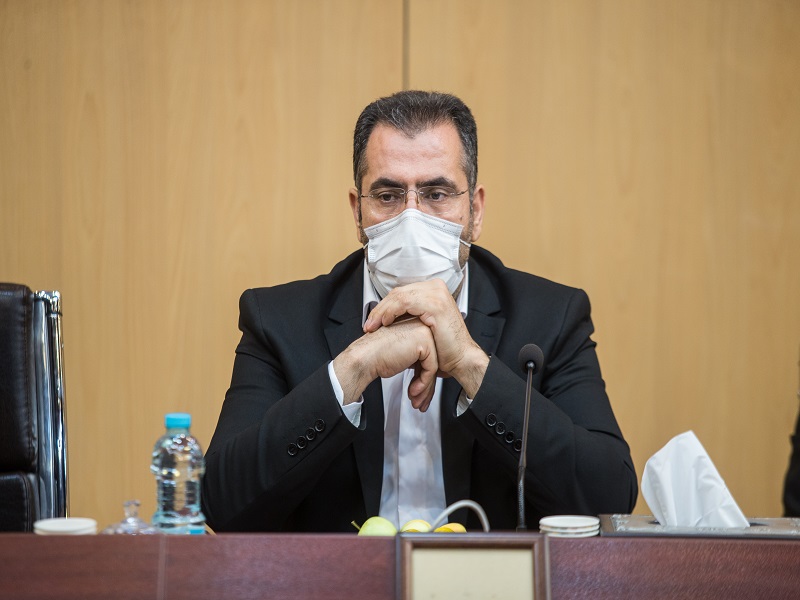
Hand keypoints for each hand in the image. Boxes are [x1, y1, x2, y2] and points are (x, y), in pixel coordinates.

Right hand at [333, 316, 439, 410]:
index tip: (418, 390)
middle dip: (426, 385)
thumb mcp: (401, 356)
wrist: (364, 358)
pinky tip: (413, 391)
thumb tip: (428, 376)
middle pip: (432, 360)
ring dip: (425, 387)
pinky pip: (431, 368)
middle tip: (419, 399)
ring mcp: (424, 331)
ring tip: (416, 400)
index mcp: (415, 327)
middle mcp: (421, 326)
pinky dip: (423, 383)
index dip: (423, 376)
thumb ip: (416, 359)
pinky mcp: (424, 341)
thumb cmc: (375, 356)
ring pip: (433, 366)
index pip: (428, 354)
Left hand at [363, 279, 488, 396]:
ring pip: (398, 296)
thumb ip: (411, 314)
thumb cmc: (445, 346)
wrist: (461, 358)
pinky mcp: (435, 304)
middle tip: (369, 323)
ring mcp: (436, 294)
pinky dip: (391, 312)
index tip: (373, 320)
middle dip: (380, 308)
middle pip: (398, 292)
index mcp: (433, 290)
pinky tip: (385, 322)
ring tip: (373, 325)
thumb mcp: (424, 324)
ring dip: (382, 311)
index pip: (401, 292)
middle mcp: (436, 287)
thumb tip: (389, 313)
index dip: (384, 305)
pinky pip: (404, 302)